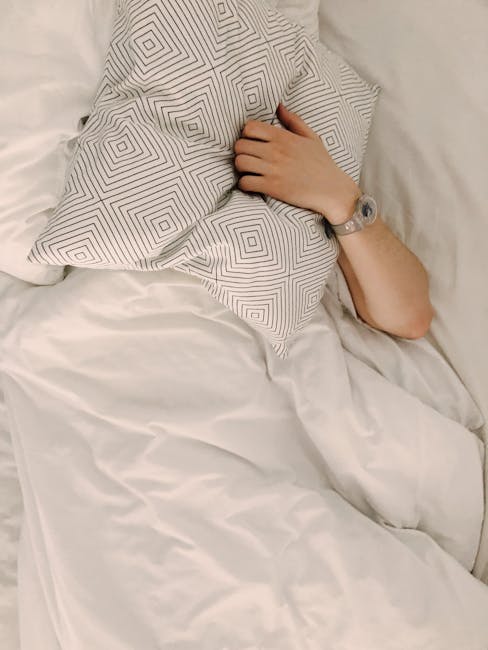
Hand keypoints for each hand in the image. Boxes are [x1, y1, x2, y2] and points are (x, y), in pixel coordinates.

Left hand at [233, 102, 360, 224]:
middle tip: (248, 158)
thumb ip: (293, 121)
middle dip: (241, 152)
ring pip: (240, 163)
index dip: (246, 135)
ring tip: (249, 171)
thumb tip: (279, 106)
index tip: (252, 143)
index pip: (249, 127)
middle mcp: (276, 151)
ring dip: (241, 168)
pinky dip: (245, 184)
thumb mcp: (311, 137)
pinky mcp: (272, 187)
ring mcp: (273, 169)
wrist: (332, 190)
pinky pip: (245, 183)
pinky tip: (252, 184)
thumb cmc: (322, 164)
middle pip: (240, 145)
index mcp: (283, 137)